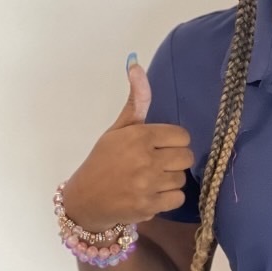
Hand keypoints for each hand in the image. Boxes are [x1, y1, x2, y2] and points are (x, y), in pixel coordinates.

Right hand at [62, 55, 193, 230]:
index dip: (174, 141)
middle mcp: (145, 159)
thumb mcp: (119, 128)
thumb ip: (136, 99)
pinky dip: (168, 198)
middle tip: (158, 163)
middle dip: (175, 160)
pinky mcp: (149, 206)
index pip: (182, 136)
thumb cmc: (104, 160)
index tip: (160, 146)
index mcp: (140, 136)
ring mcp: (148, 185)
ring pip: (182, 178)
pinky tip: (153, 194)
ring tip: (152, 179)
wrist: (85, 199)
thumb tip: (135, 63)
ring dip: (170, 180)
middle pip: (186, 157)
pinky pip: (178, 199)